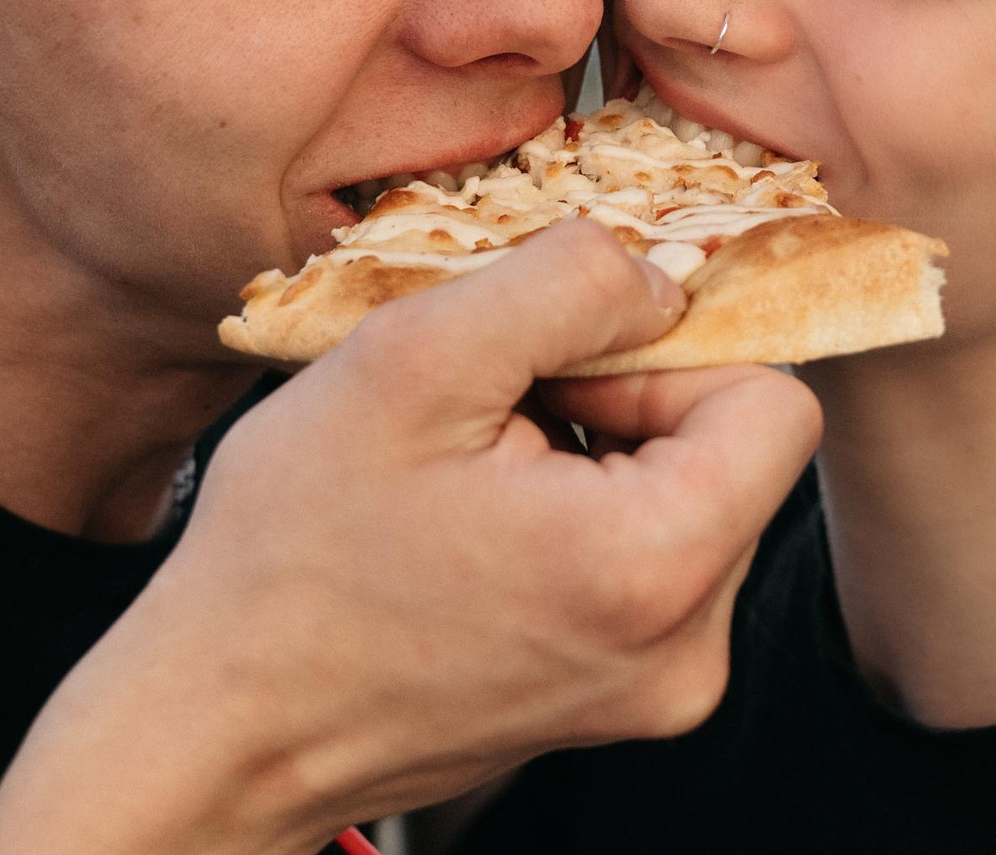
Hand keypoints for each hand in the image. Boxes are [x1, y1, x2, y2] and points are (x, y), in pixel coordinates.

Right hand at [0, 219, 821, 854]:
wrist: (219, 722)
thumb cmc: (291, 553)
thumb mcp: (414, 360)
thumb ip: (568, 282)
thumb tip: (665, 273)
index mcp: (657, 568)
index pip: (776, 397)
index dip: (667, 350)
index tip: (554, 363)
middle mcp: (687, 649)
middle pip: (736, 450)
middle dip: (626, 400)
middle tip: (496, 416)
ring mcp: (658, 690)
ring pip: (690, 498)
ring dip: (599, 455)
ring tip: (475, 476)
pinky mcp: (621, 703)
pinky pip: (649, 560)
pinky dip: (580, 516)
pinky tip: (479, 524)